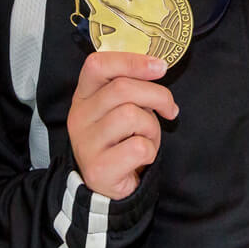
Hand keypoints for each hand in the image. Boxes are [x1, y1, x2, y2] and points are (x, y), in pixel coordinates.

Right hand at [67, 51, 178, 199]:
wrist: (106, 187)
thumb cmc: (119, 140)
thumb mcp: (118, 108)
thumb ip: (130, 87)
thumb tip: (157, 67)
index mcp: (83, 96)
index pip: (98, 64)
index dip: (132, 61)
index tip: (160, 67)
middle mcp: (79, 116)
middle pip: (122, 88)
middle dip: (157, 95)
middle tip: (169, 109)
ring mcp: (86, 143)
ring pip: (131, 116)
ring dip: (152, 127)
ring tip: (149, 137)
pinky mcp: (98, 168)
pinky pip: (138, 147)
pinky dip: (150, 150)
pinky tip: (143, 156)